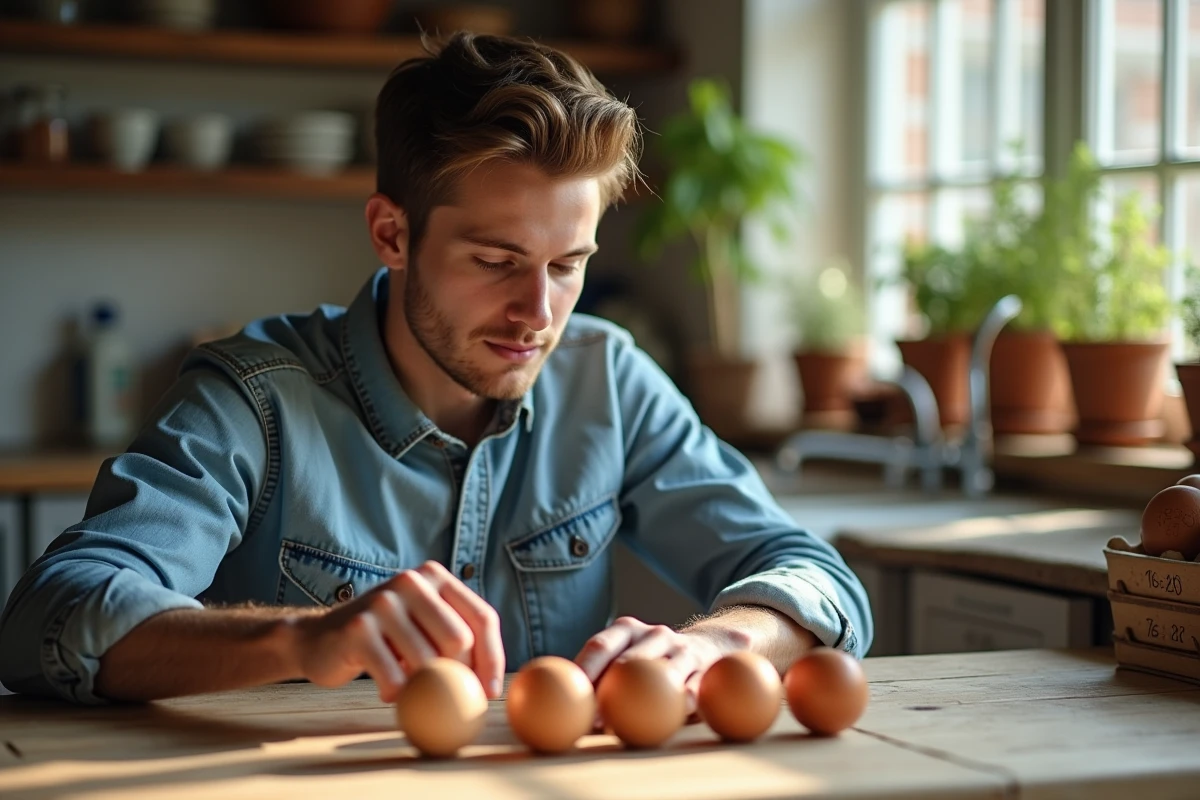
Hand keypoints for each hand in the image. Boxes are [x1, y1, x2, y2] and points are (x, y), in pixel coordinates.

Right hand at [288, 560, 503, 702]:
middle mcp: (411, 582)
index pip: (482, 617)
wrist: (320, 639)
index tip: (489, 692)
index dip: (493, 658)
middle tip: (447, 696)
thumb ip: (457, 638)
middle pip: (460, 640)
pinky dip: (396, 693)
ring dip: (422, 688)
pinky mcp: (359, 628)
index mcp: (435, 576)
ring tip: (409, 687)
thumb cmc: (385, 640)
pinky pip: (395, 676)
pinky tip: (388, 690)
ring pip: (428, 661)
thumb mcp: (423, 627)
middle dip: (459, 676)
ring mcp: (383, 602)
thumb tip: (493, 685)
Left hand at [574, 616, 741, 717]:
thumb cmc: (649, 659)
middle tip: (592, 722)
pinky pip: (692, 690)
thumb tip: (563, 707)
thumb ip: (600, 675)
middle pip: (628, 661)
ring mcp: (682, 649)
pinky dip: (677, 707)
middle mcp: (654, 634)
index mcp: (626, 629)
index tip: (567, 698)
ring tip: (627, 727)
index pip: (600, 646)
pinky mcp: (705, 669)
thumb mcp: (627, 654)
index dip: (584, 671)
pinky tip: (667, 722)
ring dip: (643, 703)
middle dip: (608, 692)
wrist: (709, 645)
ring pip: (661, 675)